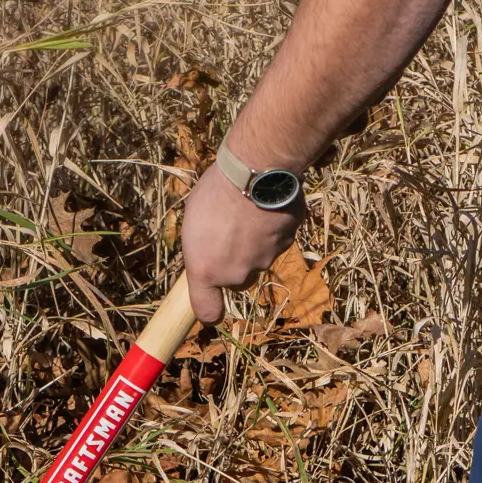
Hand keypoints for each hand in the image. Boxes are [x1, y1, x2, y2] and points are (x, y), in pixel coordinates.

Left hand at [181, 161, 304, 323]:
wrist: (255, 172)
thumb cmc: (215, 192)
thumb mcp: (193, 219)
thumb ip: (203, 245)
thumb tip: (211, 249)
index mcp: (207, 270)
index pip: (207, 310)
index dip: (210, 310)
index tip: (212, 309)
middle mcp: (237, 273)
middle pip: (239, 280)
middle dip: (237, 263)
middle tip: (230, 233)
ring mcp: (265, 260)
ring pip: (261, 258)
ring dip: (255, 240)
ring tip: (248, 209)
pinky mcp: (288, 243)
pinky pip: (279, 239)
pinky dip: (274, 226)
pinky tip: (267, 203)